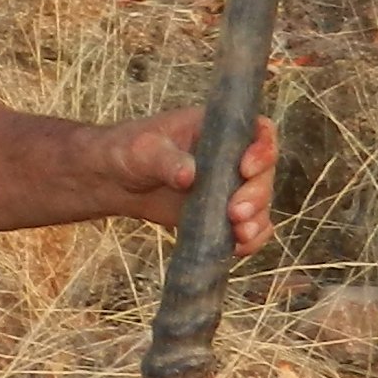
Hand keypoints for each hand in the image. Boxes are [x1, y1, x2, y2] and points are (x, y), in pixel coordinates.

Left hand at [107, 107, 275, 254]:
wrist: (113, 180)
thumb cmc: (128, 151)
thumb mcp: (143, 150)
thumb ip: (166, 160)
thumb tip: (190, 175)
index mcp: (218, 130)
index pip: (258, 132)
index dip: (262, 149)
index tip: (246, 168)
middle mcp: (231, 157)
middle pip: (264, 173)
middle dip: (256, 194)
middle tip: (235, 212)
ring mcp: (228, 186)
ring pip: (260, 203)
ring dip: (257, 220)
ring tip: (239, 234)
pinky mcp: (221, 213)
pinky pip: (248, 227)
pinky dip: (251, 239)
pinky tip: (239, 248)